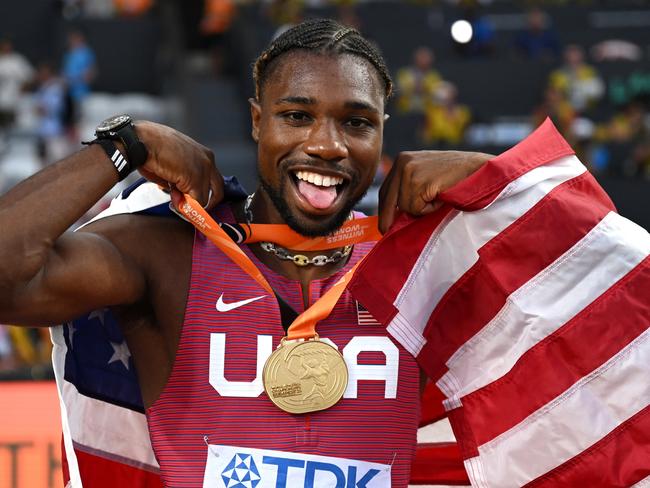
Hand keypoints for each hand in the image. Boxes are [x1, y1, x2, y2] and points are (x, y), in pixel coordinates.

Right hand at [135, 121, 223, 208]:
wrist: (143, 141)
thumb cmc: (151, 147)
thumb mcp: (172, 163)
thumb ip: (180, 180)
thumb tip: (180, 195)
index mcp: (202, 153)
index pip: (210, 178)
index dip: (198, 191)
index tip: (188, 196)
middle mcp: (207, 160)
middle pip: (218, 189)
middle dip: (206, 202)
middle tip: (192, 207)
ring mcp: (205, 170)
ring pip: (206, 197)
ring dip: (190, 202)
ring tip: (174, 197)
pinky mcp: (197, 180)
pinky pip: (198, 202)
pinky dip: (187, 206)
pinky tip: (175, 198)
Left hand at [378, 150, 492, 232]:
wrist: (479, 169)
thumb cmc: (456, 178)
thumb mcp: (427, 177)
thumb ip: (409, 189)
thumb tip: (391, 217)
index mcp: (402, 160)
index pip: (385, 190)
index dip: (384, 210)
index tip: (383, 225)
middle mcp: (402, 162)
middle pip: (387, 199)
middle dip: (389, 218)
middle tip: (386, 232)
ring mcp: (409, 170)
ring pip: (404, 206)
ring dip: (421, 209)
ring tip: (437, 197)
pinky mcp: (418, 181)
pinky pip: (416, 208)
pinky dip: (429, 209)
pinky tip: (441, 197)